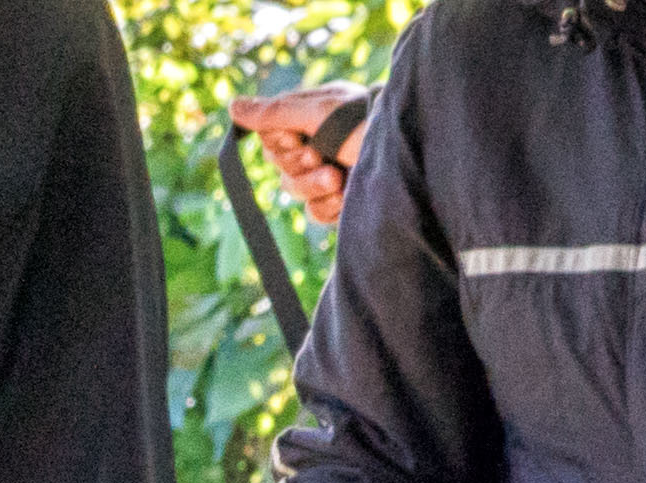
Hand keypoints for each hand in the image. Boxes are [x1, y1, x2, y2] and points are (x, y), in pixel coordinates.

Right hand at [225, 84, 365, 223]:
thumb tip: (232, 106)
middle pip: (280, 164)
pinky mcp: (345, 202)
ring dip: (312, 187)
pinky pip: (315, 213)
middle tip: (321, 156)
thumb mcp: (320, 113)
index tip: (298, 137)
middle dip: (298, 166)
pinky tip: (345, 197)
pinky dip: (327, 207)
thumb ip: (275, 112)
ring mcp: (335, 172)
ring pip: (295, 191)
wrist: (412, 161)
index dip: (280, 141)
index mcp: (320, 115)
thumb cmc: (370, 126)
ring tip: (338, 178)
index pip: (273, 132)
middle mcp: (325, 142)